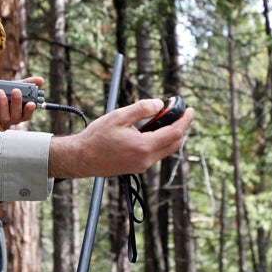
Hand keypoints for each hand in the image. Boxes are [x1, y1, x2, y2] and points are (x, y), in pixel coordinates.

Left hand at [0, 76, 44, 129]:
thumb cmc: (4, 93)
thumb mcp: (15, 87)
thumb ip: (28, 84)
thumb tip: (41, 80)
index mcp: (21, 113)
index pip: (27, 114)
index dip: (29, 110)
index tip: (31, 103)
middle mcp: (12, 119)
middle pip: (17, 116)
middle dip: (17, 103)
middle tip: (16, 91)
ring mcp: (1, 121)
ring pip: (5, 118)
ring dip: (3, 105)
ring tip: (0, 92)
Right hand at [48, 98, 193, 178]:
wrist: (82, 157)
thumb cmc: (97, 137)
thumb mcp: (119, 117)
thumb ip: (141, 109)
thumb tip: (160, 105)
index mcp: (144, 147)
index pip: (174, 133)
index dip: (185, 120)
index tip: (189, 109)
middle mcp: (146, 159)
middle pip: (175, 143)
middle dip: (181, 127)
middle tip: (179, 111)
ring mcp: (142, 165)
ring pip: (167, 149)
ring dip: (171, 134)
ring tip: (165, 117)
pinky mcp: (137, 167)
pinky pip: (156, 153)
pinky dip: (160, 140)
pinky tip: (152, 129)